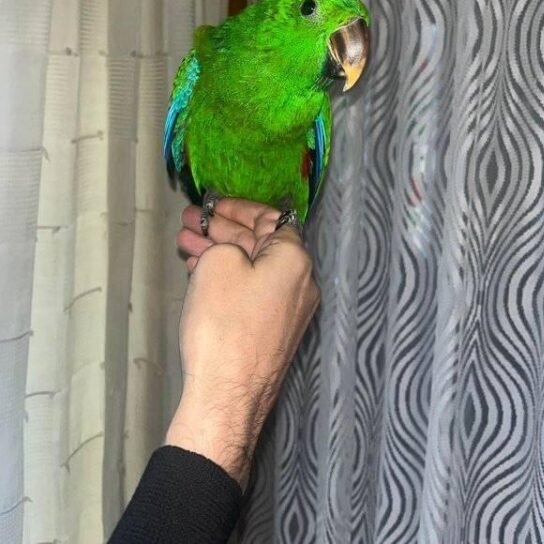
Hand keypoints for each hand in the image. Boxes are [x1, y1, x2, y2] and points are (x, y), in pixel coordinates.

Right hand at [166, 199, 319, 484]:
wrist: (227, 397)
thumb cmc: (223, 322)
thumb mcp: (218, 264)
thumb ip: (227, 244)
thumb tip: (232, 252)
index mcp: (296, 259)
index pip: (270, 218)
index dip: (237, 207)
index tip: (210, 203)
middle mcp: (301, 282)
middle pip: (260, 243)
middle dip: (222, 229)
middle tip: (189, 220)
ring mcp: (289, 311)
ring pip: (252, 269)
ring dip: (219, 253)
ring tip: (184, 242)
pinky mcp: (273, 333)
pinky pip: (251, 291)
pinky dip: (226, 278)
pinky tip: (197, 271)